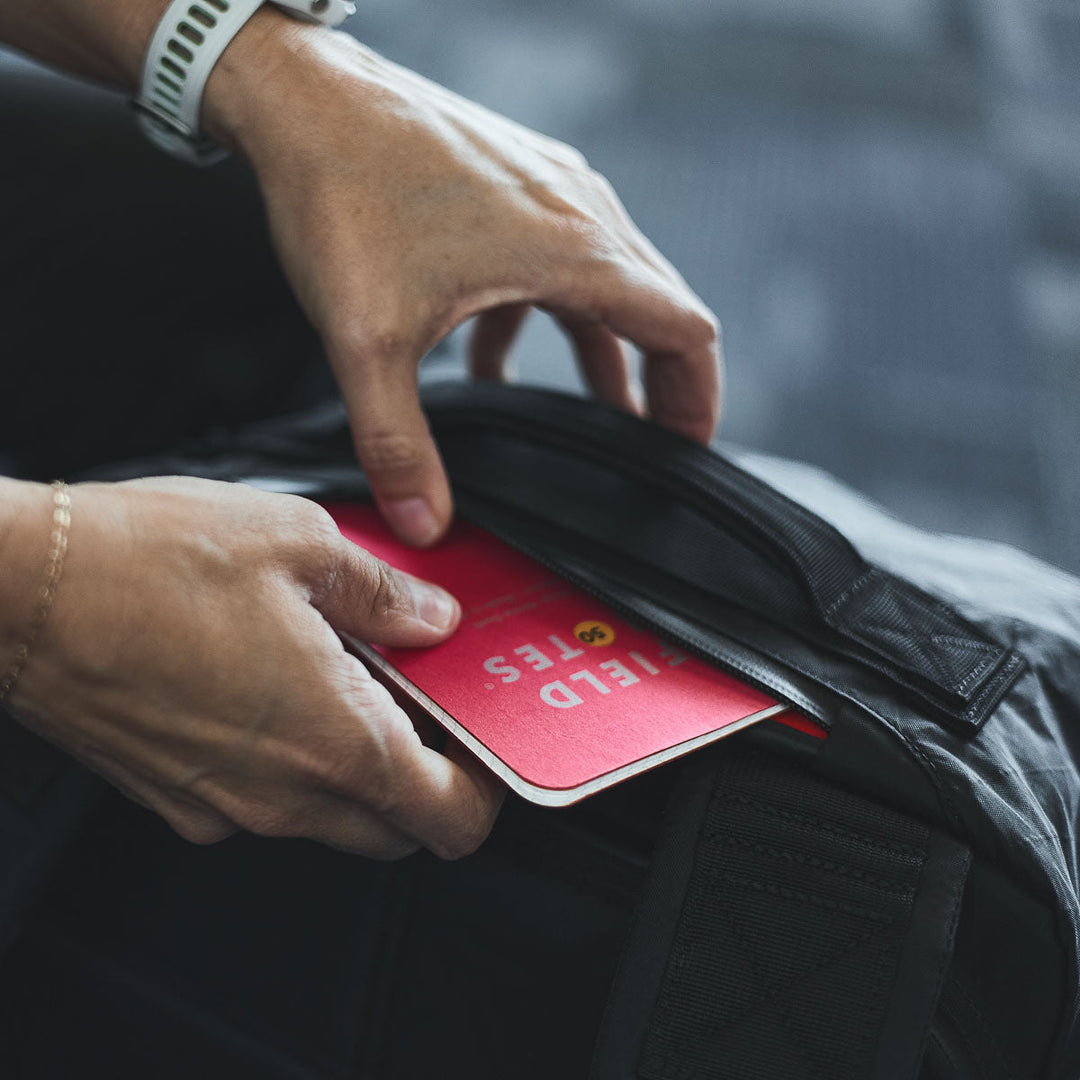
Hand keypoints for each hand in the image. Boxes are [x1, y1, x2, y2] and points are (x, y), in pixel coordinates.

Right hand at [5, 478, 503, 857]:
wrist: (21, 589)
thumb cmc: (150, 561)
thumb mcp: (301, 545)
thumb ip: (384, 594)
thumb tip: (432, 618)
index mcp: (335, 739)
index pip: (450, 816)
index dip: (484, 787)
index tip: (483, 743)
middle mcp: (283, 794)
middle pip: (396, 827)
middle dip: (426, 777)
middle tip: (420, 702)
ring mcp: (225, 805)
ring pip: (330, 818)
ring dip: (357, 767)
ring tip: (347, 679)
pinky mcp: (176, 796)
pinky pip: (262, 801)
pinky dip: (291, 763)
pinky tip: (276, 688)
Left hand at [206, 15, 720, 545]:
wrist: (301, 97)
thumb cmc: (341, 194)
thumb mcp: (367, 340)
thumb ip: (398, 443)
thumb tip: (424, 525)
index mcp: (575, 250)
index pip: (684, 333)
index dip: (697, 401)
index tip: (687, 454)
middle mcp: (580, 212)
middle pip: (660, 310)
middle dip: (661, 385)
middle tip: (649, 449)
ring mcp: (550, 191)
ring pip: (609, 287)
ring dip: (607, 354)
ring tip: (593, 419)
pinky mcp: (515, 184)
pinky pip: (559, 263)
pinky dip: (550, 319)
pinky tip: (494, 365)